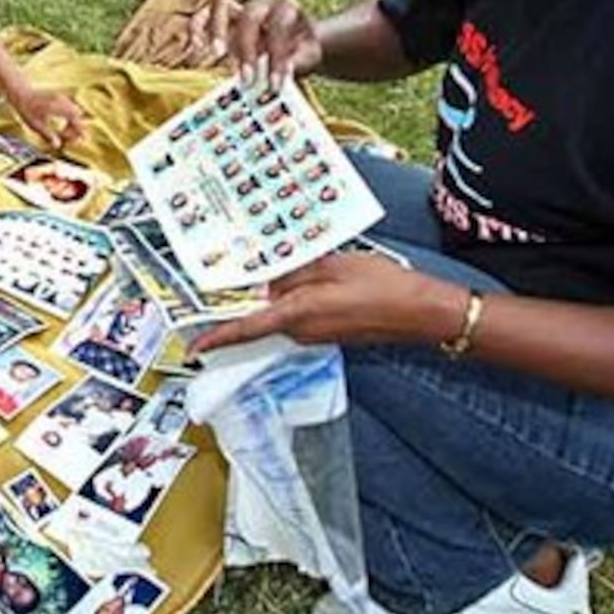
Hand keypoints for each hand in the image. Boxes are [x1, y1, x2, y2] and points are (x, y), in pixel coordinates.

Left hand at [8, 86, 85, 149]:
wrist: (21, 92)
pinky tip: (61, 124)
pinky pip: (69, 106)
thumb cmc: (27, 109)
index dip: (79, 130)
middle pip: (77, 114)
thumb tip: (58, 146)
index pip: (75, 119)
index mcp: (58, 107)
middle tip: (68, 137)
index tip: (81, 139)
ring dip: (73, 121)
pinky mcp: (58, 96)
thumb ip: (48, 135)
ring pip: (74, 110)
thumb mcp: (35, 125)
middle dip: (76, 126)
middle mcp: (62, 100)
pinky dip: (69, 116)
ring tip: (64, 132)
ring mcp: (61, 97)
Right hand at [186, 0, 322, 89]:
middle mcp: (262, 3)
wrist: (298, 41)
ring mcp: (240, 8)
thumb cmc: (302, 50)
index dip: (277, 56)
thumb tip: (281, 75)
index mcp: (287, 8)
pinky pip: (203, 15)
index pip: (279, 26)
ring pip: (221, 6)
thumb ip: (296, 63)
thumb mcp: (308, 57)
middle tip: (247, 77)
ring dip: (216, 30)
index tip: (274, 85)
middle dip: (246, 48)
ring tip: (216, 55)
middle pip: (249, 15)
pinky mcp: (223, 19)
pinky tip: (195, 49)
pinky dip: (196, 29)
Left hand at [190, 252, 466, 353]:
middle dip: (247, 304)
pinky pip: (300, 316)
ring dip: (274, 299)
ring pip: (281, 316)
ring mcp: (316, 335)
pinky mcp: (328, 332)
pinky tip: (303, 281)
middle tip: (229, 282)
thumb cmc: (382, 286)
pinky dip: (293, 302)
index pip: (247, 329)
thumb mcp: (333, 266)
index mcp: (299, 314)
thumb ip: (295, 272)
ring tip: (276, 271)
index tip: (195, 347)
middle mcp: (303, 331)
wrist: (419, 311)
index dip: (218, 338)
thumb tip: (268, 281)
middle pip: (262, 319)